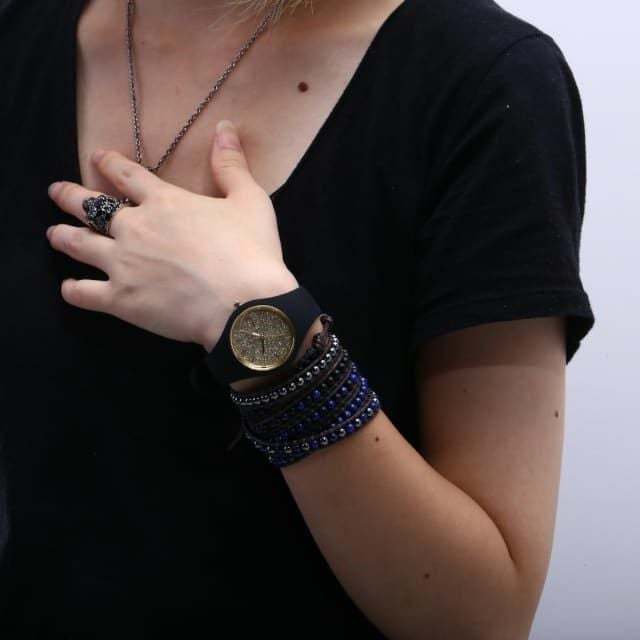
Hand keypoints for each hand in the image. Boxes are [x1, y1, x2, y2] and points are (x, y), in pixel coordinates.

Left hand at [46, 120, 297, 350]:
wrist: (245, 304)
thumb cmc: (251, 252)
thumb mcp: (250, 201)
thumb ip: (231, 165)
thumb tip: (225, 128)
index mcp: (164, 202)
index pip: (126, 175)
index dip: (109, 163)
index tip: (97, 157)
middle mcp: (135, 228)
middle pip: (91, 207)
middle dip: (70, 196)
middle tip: (56, 191)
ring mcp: (123, 263)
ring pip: (79, 244)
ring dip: (63, 236)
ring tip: (54, 233)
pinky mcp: (121, 299)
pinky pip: (84, 293)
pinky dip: (73, 290)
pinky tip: (68, 288)